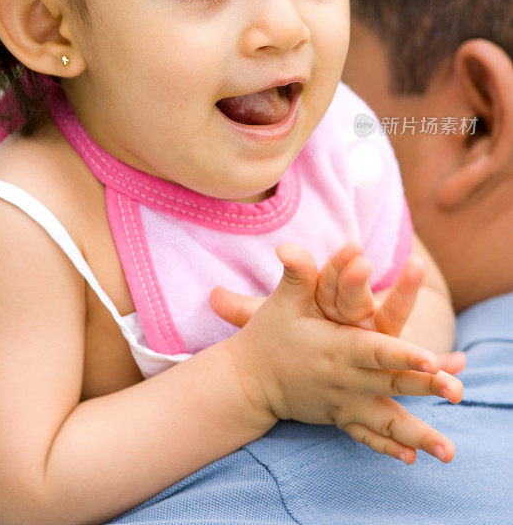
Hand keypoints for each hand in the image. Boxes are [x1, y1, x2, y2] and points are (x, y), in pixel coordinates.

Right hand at [212, 243, 462, 464]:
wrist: (247, 380)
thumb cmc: (267, 335)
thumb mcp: (281, 302)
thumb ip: (296, 274)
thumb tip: (291, 247)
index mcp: (335, 348)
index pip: (374, 351)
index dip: (402, 354)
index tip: (431, 359)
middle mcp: (344, 380)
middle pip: (391, 385)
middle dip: (426, 388)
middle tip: (458, 391)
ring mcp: (343, 403)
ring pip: (385, 421)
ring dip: (419, 435)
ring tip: (448, 452)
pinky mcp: (339, 417)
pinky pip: (367, 436)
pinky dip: (388, 447)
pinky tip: (411, 457)